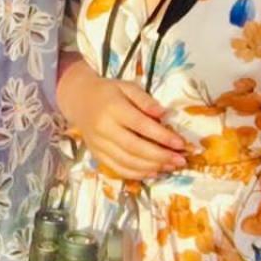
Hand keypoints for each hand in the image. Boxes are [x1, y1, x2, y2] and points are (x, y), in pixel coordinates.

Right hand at [59, 61, 185, 179]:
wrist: (79, 100)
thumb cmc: (109, 92)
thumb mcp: (127, 87)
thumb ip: (145, 100)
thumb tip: (165, 113)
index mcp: (113, 108)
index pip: (141, 125)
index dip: (162, 136)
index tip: (180, 144)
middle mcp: (104, 128)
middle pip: (134, 147)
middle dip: (160, 156)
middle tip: (180, 161)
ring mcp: (99, 144)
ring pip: (127, 161)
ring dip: (151, 167)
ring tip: (171, 167)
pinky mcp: (97, 155)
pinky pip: (117, 169)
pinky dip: (137, 174)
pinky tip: (153, 172)